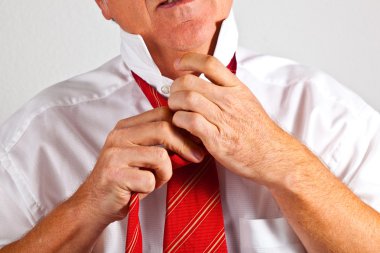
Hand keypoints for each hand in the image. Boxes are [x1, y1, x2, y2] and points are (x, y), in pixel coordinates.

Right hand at [74, 107, 204, 224]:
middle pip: (163, 128)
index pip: (162, 113)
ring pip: (160, 156)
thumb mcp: (143, 155)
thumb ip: (162, 143)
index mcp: (126, 127)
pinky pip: (150, 179)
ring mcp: (115, 154)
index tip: (198, 140)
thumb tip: (194, 138)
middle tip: (197, 157)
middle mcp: (119, 136)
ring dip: (165, 173)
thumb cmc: (125, 180)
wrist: (95, 204)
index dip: (184, 126)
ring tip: (154, 180)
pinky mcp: (115, 175)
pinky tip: (140, 190)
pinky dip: (151, 188)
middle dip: (185, 145)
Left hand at [168, 53, 299, 185]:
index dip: (189, 59)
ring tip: (175, 110)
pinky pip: (190, 121)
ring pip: (187, 99)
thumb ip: (226, 89)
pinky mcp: (216, 138)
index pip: (210, 63)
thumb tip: (204, 81)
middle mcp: (229, 100)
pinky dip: (179, 121)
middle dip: (175, 87)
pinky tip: (181, 124)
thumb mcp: (246, 101)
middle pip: (190, 81)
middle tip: (173, 94)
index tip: (178, 64)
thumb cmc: (257, 131)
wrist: (271, 155)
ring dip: (174, 104)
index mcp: (236, 88)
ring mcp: (223, 119)